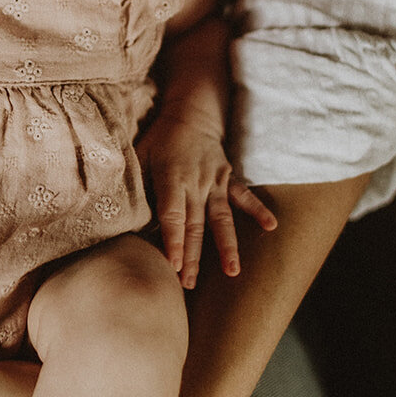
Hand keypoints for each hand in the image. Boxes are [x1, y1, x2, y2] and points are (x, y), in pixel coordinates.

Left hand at [137, 110, 275, 285]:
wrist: (192, 113)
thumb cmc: (160, 138)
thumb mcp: (140, 153)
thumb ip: (136, 182)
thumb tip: (123, 210)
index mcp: (172, 178)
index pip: (172, 215)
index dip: (173, 241)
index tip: (172, 265)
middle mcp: (196, 183)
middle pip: (195, 225)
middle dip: (192, 257)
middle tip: (188, 283)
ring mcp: (216, 182)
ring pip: (221, 218)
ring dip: (227, 246)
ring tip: (233, 271)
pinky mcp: (228, 179)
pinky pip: (244, 196)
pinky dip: (258, 210)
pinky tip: (271, 226)